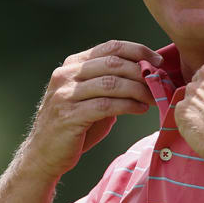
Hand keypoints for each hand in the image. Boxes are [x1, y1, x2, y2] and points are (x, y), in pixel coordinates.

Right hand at [22, 40, 162, 180]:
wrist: (43, 154)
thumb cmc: (74, 126)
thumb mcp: (90, 98)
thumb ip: (110, 83)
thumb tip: (146, 74)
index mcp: (72, 65)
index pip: (109, 47)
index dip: (137, 50)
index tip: (158, 61)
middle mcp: (66, 75)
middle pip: (113, 63)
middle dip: (141, 71)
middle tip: (160, 82)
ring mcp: (65, 95)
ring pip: (111, 83)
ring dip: (138, 90)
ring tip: (154, 98)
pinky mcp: (69, 116)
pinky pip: (106, 105)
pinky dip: (128, 106)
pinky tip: (141, 109)